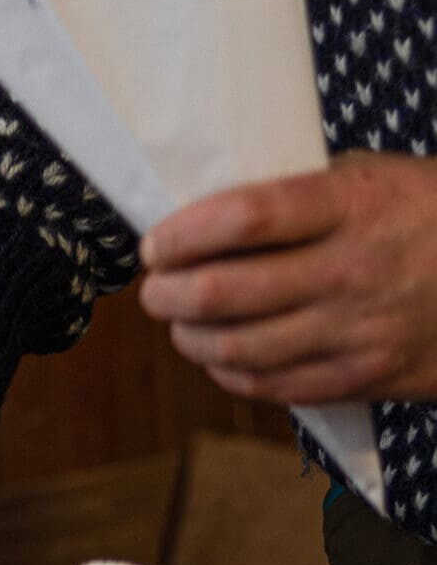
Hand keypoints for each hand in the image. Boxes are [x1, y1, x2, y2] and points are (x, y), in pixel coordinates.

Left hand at [139, 151, 436, 402]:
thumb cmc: (428, 217)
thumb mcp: (378, 178)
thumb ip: (303, 194)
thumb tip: (213, 215)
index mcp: (354, 205)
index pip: (245, 217)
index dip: (184, 234)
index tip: (156, 243)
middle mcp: (351, 270)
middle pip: (224, 292)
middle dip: (169, 293)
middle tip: (156, 288)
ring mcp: (357, 331)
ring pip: (238, 349)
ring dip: (191, 338)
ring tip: (180, 323)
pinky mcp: (363, 377)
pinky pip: (274, 386)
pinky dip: (230, 373)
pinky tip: (218, 356)